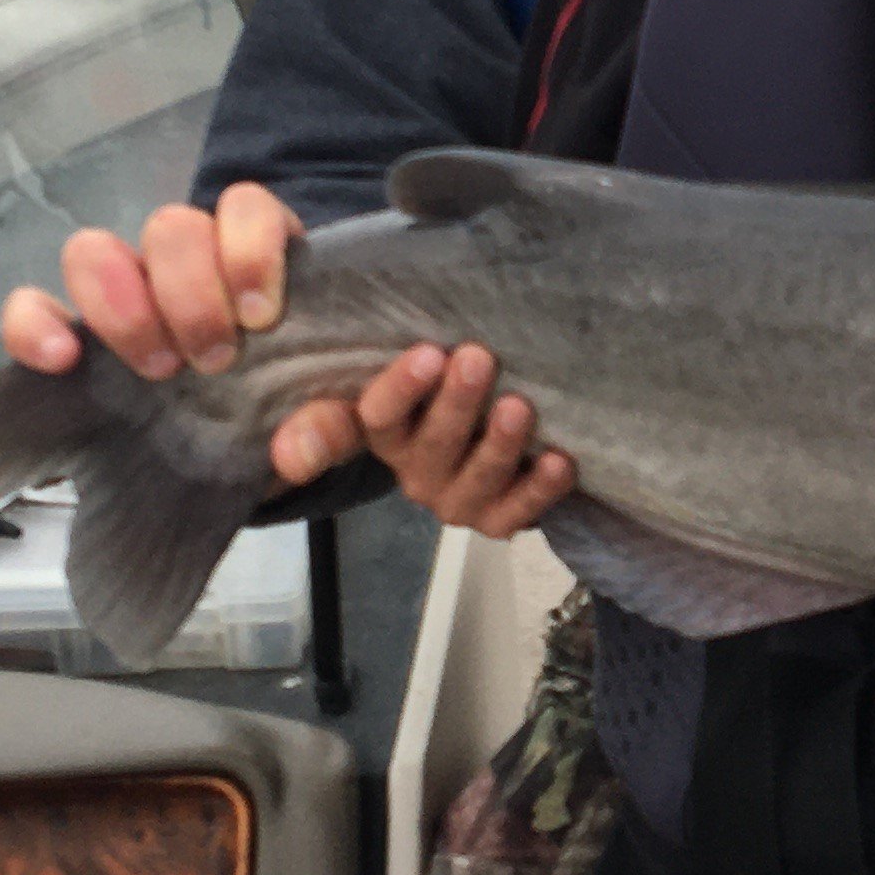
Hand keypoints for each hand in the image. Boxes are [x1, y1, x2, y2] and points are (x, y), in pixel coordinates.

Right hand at [0, 183, 375, 499]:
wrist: (248, 456)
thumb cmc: (294, 410)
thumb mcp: (332, 422)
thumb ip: (333, 426)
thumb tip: (297, 448)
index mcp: (256, 258)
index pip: (245, 207)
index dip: (249, 248)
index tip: (260, 316)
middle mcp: (186, 261)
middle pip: (169, 227)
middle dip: (188, 291)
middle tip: (212, 360)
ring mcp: (124, 291)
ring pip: (96, 250)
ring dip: (121, 305)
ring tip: (156, 369)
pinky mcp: (73, 333)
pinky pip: (31, 306)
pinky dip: (35, 325)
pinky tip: (61, 360)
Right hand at [330, 342, 576, 534]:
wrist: (485, 445)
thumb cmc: (446, 394)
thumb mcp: (414, 379)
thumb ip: (381, 370)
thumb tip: (314, 411)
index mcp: (388, 433)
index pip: (380, 415)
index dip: (400, 389)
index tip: (429, 353)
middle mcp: (414, 472)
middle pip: (432, 443)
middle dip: (457, 403)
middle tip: (479, 359)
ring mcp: (455, 501)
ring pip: (476, 478)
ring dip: (499, 445)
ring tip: (519, 408)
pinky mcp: (495, 522)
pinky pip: (517, 513)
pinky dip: (540, 489)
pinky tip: (560, 461)